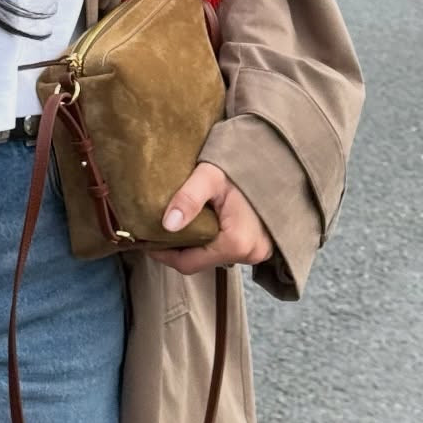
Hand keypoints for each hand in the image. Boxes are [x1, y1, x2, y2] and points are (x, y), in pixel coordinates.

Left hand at [146, 163, 273, 275]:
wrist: (278, 158)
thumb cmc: (243, 164)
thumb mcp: (211, 175)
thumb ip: (188, 198)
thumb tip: (166, 225)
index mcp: (237, 243)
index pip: (188, 264)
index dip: (163, 254)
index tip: (145, 239)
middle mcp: (251, 254)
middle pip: (201, 261)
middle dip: (178, 247)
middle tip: (157, 228)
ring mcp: (258, 252)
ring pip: (214, 255)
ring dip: (195, 242)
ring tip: (178, 222)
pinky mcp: (261, 245)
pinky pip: (227, 249)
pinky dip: (211, 239)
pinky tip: (200, 221)